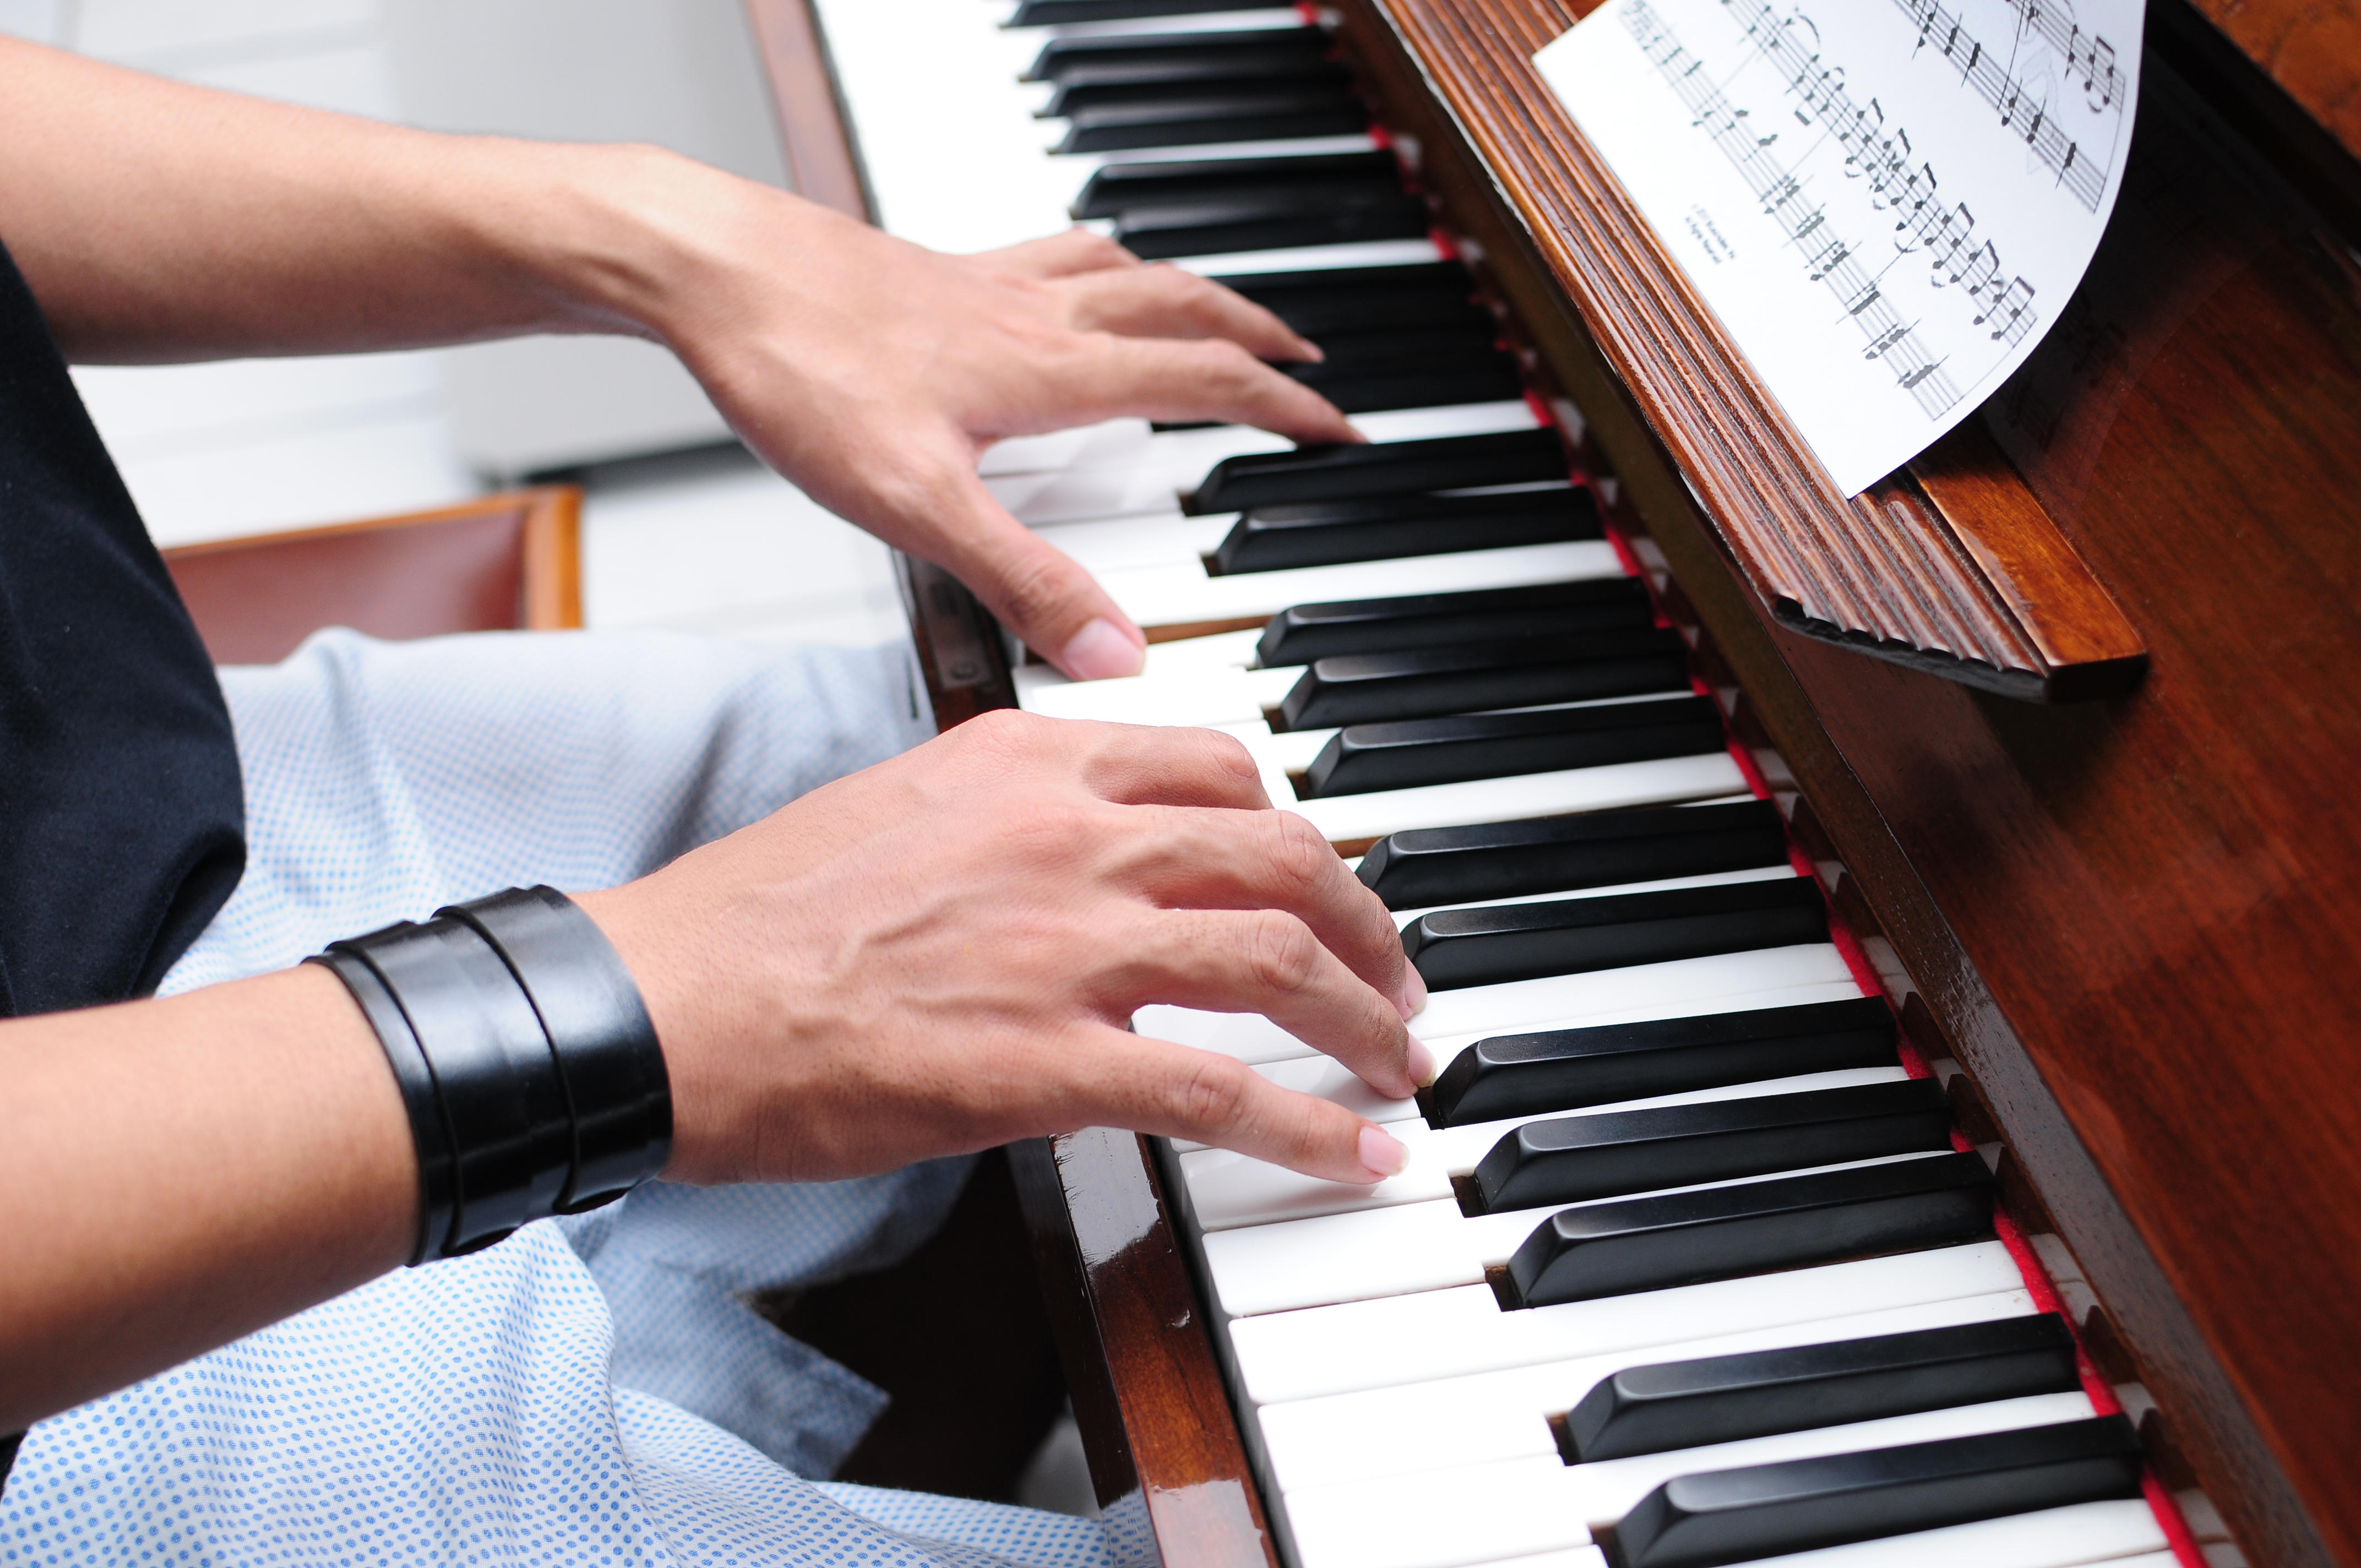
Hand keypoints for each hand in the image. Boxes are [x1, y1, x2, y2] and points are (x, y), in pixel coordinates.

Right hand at [577, 711, 1430, 1187]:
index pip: (1214, 766)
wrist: (667, 999)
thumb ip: (1009, 815)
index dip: (1291, 828)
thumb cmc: (759, 917)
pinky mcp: (1051, 1059)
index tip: (1315, 874)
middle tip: (1392, 974)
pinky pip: (1224, 1089)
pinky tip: (1359, 1153)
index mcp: (1027, 763)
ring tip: (1399, 1059)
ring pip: (1279, 958)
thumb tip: (1082, 860)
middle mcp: (1068, 834)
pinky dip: (1313, 1126)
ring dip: (1365, 1016)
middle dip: (1365, 919)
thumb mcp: (898, 805)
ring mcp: (1068, 946)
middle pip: (1280, 853)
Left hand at [644, 186, 1357, 679]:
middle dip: (1258, 334)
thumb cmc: (801, 371)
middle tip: (1306, 357)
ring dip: (1191, 289)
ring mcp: (985, 283)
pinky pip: (1046, 252)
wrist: (707, 271)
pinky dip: (1094, 261)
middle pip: (1184, 306)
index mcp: (1050, 371)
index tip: (1340, 428)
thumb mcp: (917, 505)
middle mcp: (1034, 314)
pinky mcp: (934, 270)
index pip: (1204, 380)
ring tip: (1220, 311)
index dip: (1284, 408)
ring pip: (1124, 270)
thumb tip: (1118, 653)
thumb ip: (1023, 581)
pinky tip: (1071, 281)